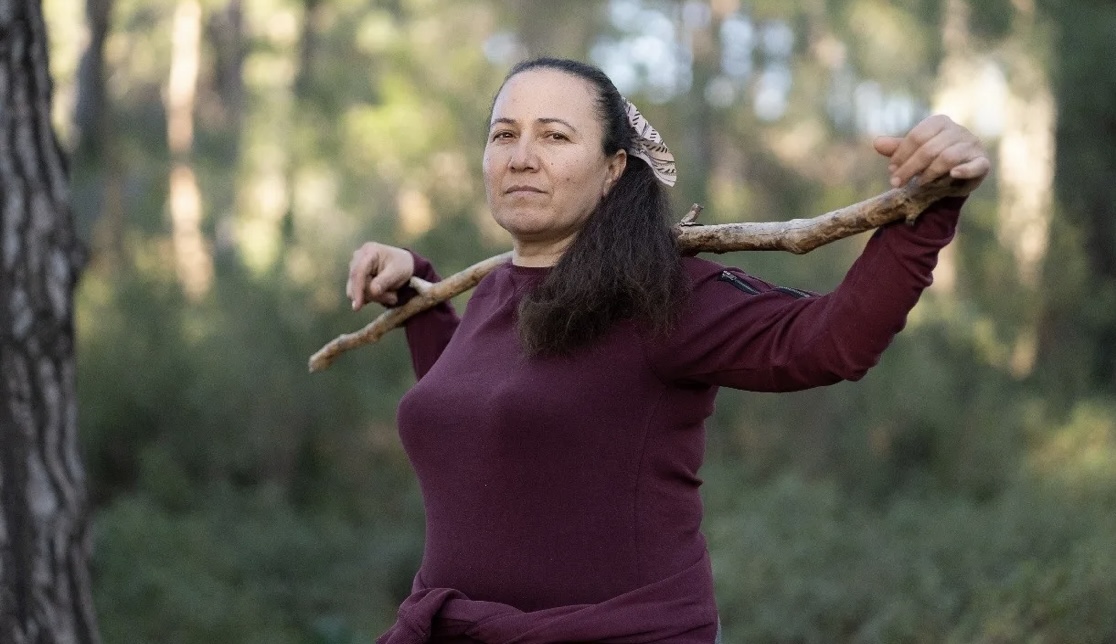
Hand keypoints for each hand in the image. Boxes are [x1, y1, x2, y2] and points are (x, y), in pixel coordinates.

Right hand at [346, 242, 414, 309]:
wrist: (404, 264)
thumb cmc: (402, 266)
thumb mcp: (398, 272)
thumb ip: (385, 281)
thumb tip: (373, 291)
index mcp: (369, 252)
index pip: (358, 272)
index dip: (357, 289)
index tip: (358, 306)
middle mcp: (358, 257)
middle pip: (356, 283)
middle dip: (373, 295)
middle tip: (393, 298)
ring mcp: (355, 267)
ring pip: (355, 290)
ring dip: (374, 297)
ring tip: (392, 295)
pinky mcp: (356, 278)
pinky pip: (358, 293)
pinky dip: (372, 297)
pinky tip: (384, 294)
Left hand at [873, 114, 989, 193]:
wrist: (958, 173)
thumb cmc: (932, 159)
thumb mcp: (913, 153)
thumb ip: (897, 148)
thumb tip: (876, 143)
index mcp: (940, 122)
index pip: (917, 136)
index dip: (901, 155)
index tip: (891, 171)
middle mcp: (958, 130)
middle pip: (929, 148)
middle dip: (909, 168)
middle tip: (896, 183)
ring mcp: (972, 145)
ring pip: (947, 157)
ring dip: (929, 173)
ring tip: (918, 184)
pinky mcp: (982, 161)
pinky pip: (975, 165)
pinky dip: (964, 170)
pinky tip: (953, 175)